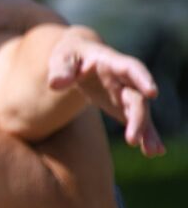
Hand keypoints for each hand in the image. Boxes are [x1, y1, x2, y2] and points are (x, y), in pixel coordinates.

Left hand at [48, 29, 165, 156]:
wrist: (78, 57)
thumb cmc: (69, 55)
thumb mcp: (61, 57)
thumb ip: (60, 69)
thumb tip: (56, 84)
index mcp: (111, 62)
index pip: (131, 68)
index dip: (143, 79)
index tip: (152, 93)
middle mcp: (124, 79)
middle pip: (136, 98)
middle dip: (138, 118)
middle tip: (132, 140)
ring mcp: (125, 93)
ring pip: (140, 112)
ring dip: (147, 131)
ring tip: (152, 152)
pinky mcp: (122, 106)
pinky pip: (135, 120)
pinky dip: (145, 135)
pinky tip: (153, 151)